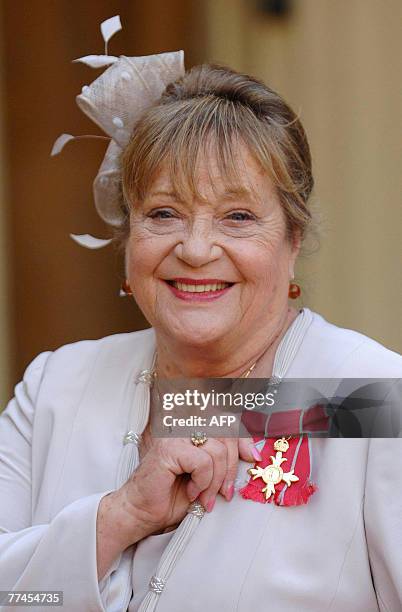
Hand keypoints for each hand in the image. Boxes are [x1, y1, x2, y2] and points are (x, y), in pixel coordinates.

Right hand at [119, 433, 260, 536]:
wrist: (142, 512)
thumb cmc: (172, 495)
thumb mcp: (207, 476)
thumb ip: (224, 461)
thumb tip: (253, 454)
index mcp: (192, 429)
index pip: (225, 422)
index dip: (243, 439)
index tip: (253, 457)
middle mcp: (184, 427)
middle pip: (226, 435)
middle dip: (231, 468)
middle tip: (224, 493)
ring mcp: (175, 435)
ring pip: (217, 450)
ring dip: (215, 480)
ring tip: (204, 496)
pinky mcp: (169, 448)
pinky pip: (203, 461)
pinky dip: (203, 481)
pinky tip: (191, 492)